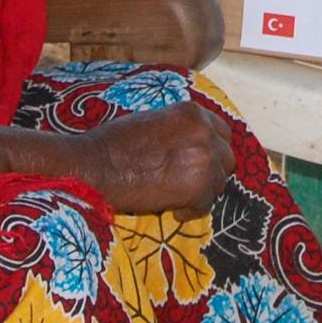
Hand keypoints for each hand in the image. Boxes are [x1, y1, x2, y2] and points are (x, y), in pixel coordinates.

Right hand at [78, 102, 235, 215]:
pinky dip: (192, 210)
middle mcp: (204, 131)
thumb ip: (181, 130)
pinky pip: (206, 204)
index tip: (199, 163)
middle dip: (211, 171)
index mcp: (192, 112)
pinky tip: (174, 210)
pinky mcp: (197, 186)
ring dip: (202, 192)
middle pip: (225, 157)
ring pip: (218, 182)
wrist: (95, 165)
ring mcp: (204, 158)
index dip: (211, 150)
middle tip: (191, 184)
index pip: (221, 132)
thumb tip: (193, 146)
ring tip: (178, 198)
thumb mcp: (154, 121)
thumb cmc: (114, 144)